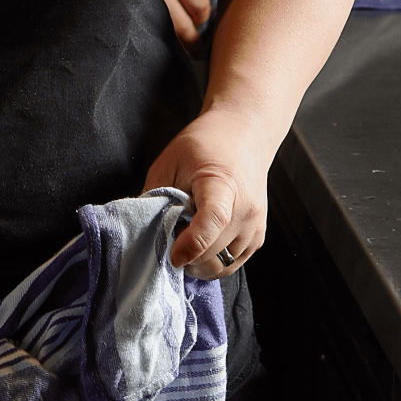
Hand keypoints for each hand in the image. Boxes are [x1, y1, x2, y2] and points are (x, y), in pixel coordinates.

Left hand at [145, 106, 274, 279]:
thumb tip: (142, 229)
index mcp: (223, 186)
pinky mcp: (257, 236)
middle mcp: (245, 210)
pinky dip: (214, 262)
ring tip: (186, 240)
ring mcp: (254, 225)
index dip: (191, 244)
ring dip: (200, 263)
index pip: (213, 221)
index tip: (173, 255)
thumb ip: (155, 196)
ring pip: (223, 266)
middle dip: (187, 256)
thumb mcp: (170, 162)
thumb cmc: (204, 145)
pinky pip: (233, 264)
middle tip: (170, 239)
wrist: (243, 135)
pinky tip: (202, 244)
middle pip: (214, 251)